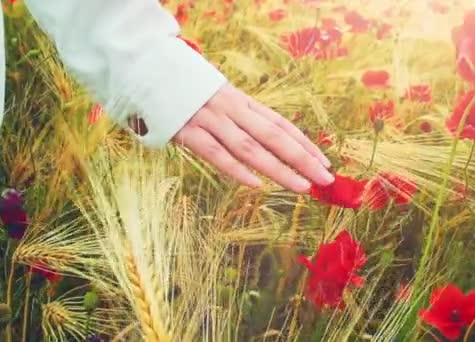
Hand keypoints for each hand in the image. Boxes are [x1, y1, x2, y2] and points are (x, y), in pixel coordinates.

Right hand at [173, 84, 333, 192]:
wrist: (150, 71)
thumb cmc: (189, 92)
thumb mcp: (221, 100)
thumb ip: (241, 118)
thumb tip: (268, 143)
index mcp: (243, 102)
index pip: (281, 124)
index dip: (304, 143)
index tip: (325, 162)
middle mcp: (232, 110)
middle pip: (274, 137)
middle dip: (303, 159)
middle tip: (325, 179)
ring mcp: (210, 120)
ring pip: (250, 148)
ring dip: (278, 168)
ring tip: (301, 186)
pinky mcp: (187, 132)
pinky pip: (216, 154)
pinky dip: (236, 169)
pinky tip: (255, 184)